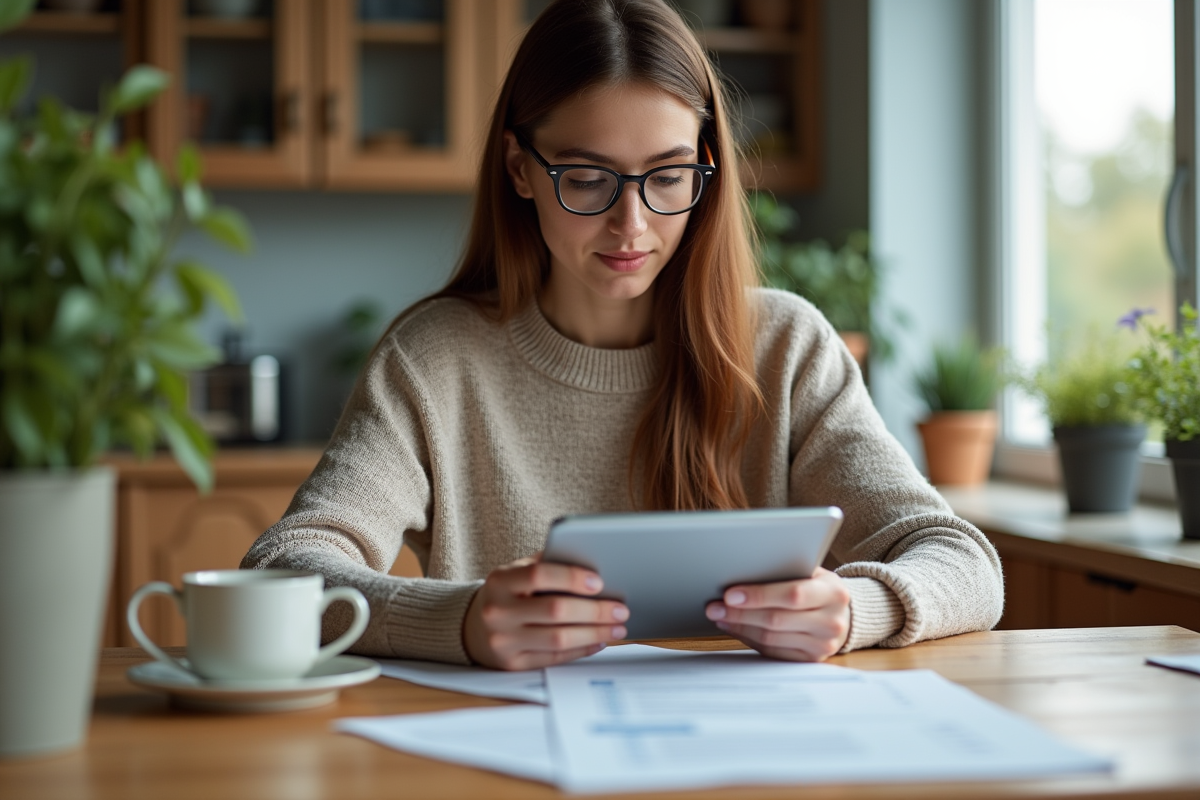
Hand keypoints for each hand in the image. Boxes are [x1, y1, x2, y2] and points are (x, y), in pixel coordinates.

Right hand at [463, 556, 629, 670]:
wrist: (473, 628)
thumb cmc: (507, 594)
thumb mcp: (516, 573)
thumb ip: (547, 565)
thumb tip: (593, 563)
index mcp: (500, 582)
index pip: (538, 575)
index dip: (571, 577)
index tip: (599, 581)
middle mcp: (498, 612)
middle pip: (555, 611)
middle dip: (594, 610)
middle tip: (621, 608)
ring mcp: (504, 641)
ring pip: (559, 639)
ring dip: (594, 633)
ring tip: (617, 627)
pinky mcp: (513, 664)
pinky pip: (555, 658)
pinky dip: (582, 649)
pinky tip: (599, 641)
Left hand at [704, 567, 850, 660]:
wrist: (844, 614)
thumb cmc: (819, 587)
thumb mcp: (812, 572)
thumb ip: (785, 571)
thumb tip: (741, 571)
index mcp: (833, 593)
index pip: (792, 595)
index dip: (758, 595)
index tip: (729, 594)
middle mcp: (832, 622)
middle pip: (776, 620)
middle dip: (740, 613)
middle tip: (714, 607)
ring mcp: (823, 645)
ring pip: (771, 638)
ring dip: (740, 627)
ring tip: (720, 616)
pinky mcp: (810, 660)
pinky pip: (773, 652)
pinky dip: (749, 639)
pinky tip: (735, 628)